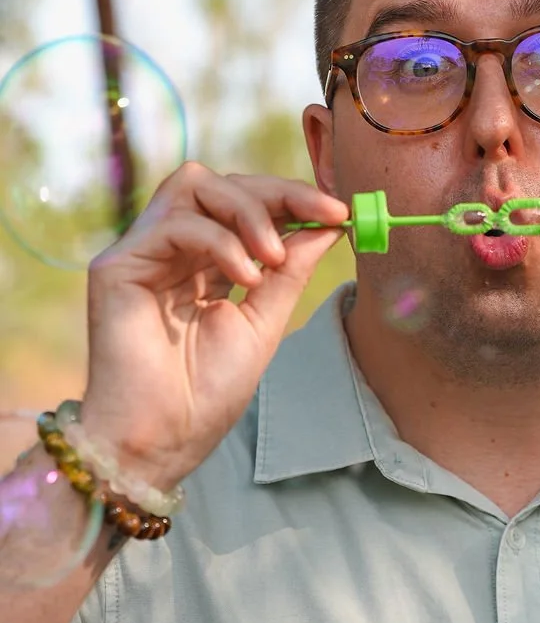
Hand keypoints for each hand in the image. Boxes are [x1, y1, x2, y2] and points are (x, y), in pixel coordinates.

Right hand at [80, 161, 348, 490]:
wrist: (164, 439)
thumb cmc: (206, 392)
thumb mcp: (264, 321)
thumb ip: (290, 270)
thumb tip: (327, 225)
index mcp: (201, 262)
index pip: (244, 204)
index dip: (291, 197)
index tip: (338, 209)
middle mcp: (169, 250)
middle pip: (220, 183)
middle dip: (277, 193)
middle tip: (322, 215)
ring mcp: (141, 253)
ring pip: (194, 187)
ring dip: (248, 212)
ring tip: (274, 257)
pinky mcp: (116, 265)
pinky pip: (175, 224)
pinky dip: (219, 241)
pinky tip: (245, 277)